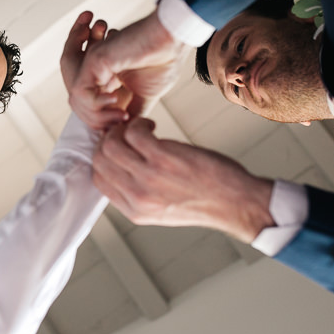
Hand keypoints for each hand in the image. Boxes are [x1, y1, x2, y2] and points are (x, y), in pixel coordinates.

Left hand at [69, 10, 189, 129]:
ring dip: (98, 116)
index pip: (90, 108)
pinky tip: (116, 101)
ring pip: (76, 100)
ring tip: (122, 115)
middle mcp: (94, 69)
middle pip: (79, 105)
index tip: (127, 123)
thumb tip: (125, 132)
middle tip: (123, 119)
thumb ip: (131, 111)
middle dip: (98, 121)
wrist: (172, 40)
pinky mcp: (94, 60)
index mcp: (104, 77)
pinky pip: (80, 91)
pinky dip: (96, 104)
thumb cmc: (163, 60)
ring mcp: (92, 63)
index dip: (104, 122)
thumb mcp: (145, 94)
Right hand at [92, 117, 274, 242]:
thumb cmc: (204, 200)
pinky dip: (139, 123)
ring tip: (140, 128)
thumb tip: (120, 168)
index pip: (98, 179)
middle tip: (124, 132)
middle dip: (108, 139)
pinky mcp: (164, 158)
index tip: (114, 145)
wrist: (235, 203)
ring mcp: (149, 177)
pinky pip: (135, 132)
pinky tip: (152, 126)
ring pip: (111, 144)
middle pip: (99, 159)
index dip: (101, 157)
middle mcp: (137, 196)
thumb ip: (137, 194)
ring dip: (122, 129)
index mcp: (134, 210)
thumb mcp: (161, 210)